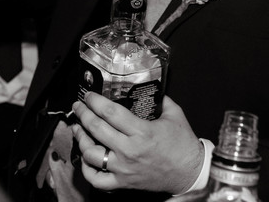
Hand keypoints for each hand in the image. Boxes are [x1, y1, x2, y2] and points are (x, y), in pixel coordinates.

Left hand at [70, 93, 203, 194]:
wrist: (189, 173)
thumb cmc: (183, 145)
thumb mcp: (175, 115)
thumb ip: (161, 99)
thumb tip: (149, 87)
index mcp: (142, 131)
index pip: (110, 113)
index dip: (95, 102)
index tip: (88, 96)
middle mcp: (129, 150)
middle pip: (97, 129)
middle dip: (83, 114)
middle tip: (78, 106)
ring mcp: (124, 168)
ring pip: (91, 154)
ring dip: (81, 139)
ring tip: (78, 129)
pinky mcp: (123, 182)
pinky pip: (97, 180)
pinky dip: (87, 169)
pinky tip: (86, 158)